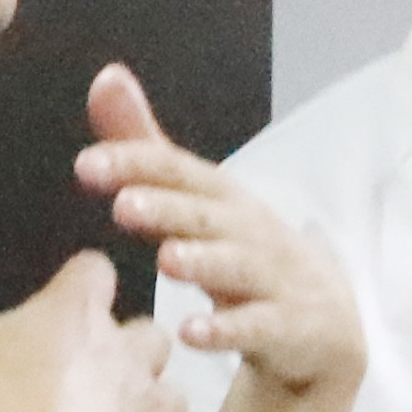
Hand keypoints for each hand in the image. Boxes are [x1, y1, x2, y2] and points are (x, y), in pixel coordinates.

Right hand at [0, 239, 190, 411]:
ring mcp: (149, 408)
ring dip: (154, 403)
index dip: (83, 283)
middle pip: (149, 331)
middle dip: (131, 346)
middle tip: (99, 367)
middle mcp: (126, 351)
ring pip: (175, 392)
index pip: (93, 272)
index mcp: (76, 313)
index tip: (71, 293)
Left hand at [79, 68, 361, 411]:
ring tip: (168, 260)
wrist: (325, 322)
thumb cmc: (247, 252)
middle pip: (208, 215)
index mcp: (222, 197)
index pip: (178, 171)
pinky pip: (257, 328)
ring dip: (203, 261)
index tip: (86, 166)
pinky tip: (191, 334)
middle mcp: (250, 230)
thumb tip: (106, 77)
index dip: (135, 165)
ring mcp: (274, 278)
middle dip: (168, 208)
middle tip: (124, 206)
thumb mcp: (200, 199)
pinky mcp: (288, 326)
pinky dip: (227, 330)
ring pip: (236, 266)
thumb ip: (148, 147)